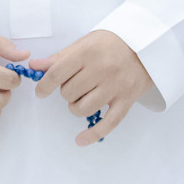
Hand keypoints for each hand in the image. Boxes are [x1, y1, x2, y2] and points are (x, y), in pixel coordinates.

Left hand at [31, 29, 152, 145]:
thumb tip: (35, 67)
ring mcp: (115, 86)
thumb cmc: (112, 43)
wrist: (148, 45)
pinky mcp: (126, 100)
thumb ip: (60, 57)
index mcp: (88, 53)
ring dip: (76, 107)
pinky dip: (92, 134)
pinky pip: (108, 123)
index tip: (41, 91)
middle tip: (74, 86)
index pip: (57, 74)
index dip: (44, 86)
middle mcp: (101, 70)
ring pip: (83, 108)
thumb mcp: (85, 43)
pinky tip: (80, 140)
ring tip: (82, 99)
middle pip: (69, 93)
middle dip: (66, 93)